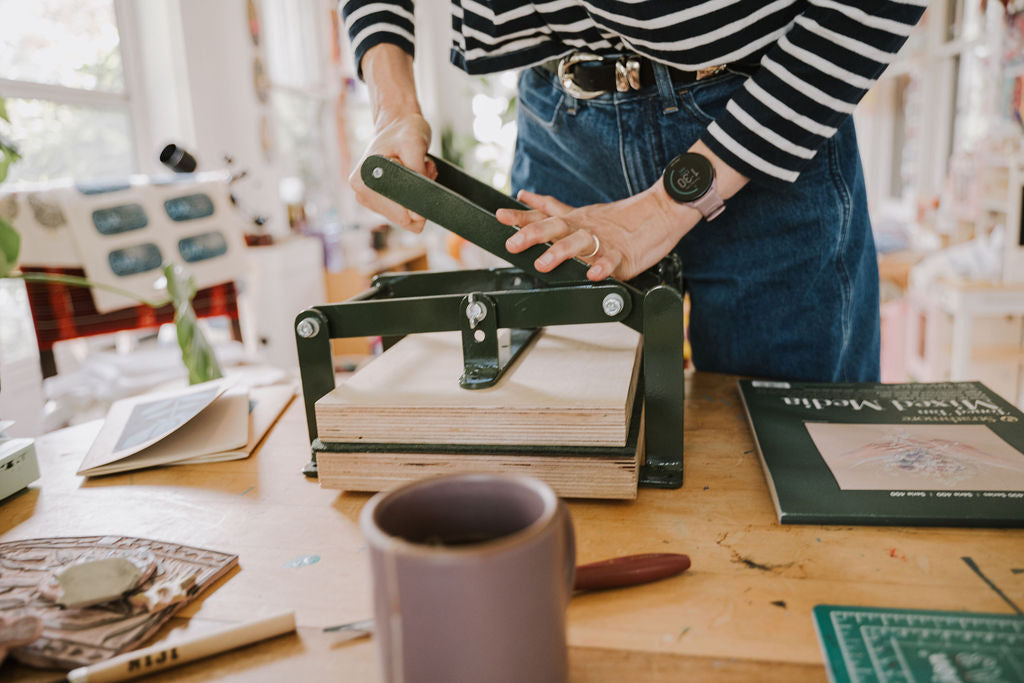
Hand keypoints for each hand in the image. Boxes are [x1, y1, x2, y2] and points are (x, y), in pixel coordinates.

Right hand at [349, 113, 435, 232]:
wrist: (398, 123)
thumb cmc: (406, 130)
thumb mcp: (415, 146)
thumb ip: (417, 178)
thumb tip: (417, 216)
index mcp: (364, 182)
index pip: (400, 215)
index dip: (420, 202)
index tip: (424, 172)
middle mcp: (361, 193)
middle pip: (403, 218)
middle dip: (419, 197)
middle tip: (423, 168)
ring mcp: (368, 198)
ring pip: (406, 216)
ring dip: (417, 195)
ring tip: (418, 168)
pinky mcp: (377, 200)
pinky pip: (403, 211)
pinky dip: (413, 196)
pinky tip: (413, 175)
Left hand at [496, 185, 699, 280]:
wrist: (662, 212)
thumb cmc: (622, 218)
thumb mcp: (582, 211)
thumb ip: (553, 208)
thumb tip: (526, 196)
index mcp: (574, 220)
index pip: (543, 216)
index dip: (520, 217)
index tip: (500, 217)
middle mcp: (584, 228)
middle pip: (555, 227)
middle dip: (532, 235)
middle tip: (513, 242)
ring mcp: (603, 240)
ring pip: (579, 243)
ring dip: (560, 252)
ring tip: (544, 263)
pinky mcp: (623, 254)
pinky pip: (611, 261)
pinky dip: (602, 267)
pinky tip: (593, 274)